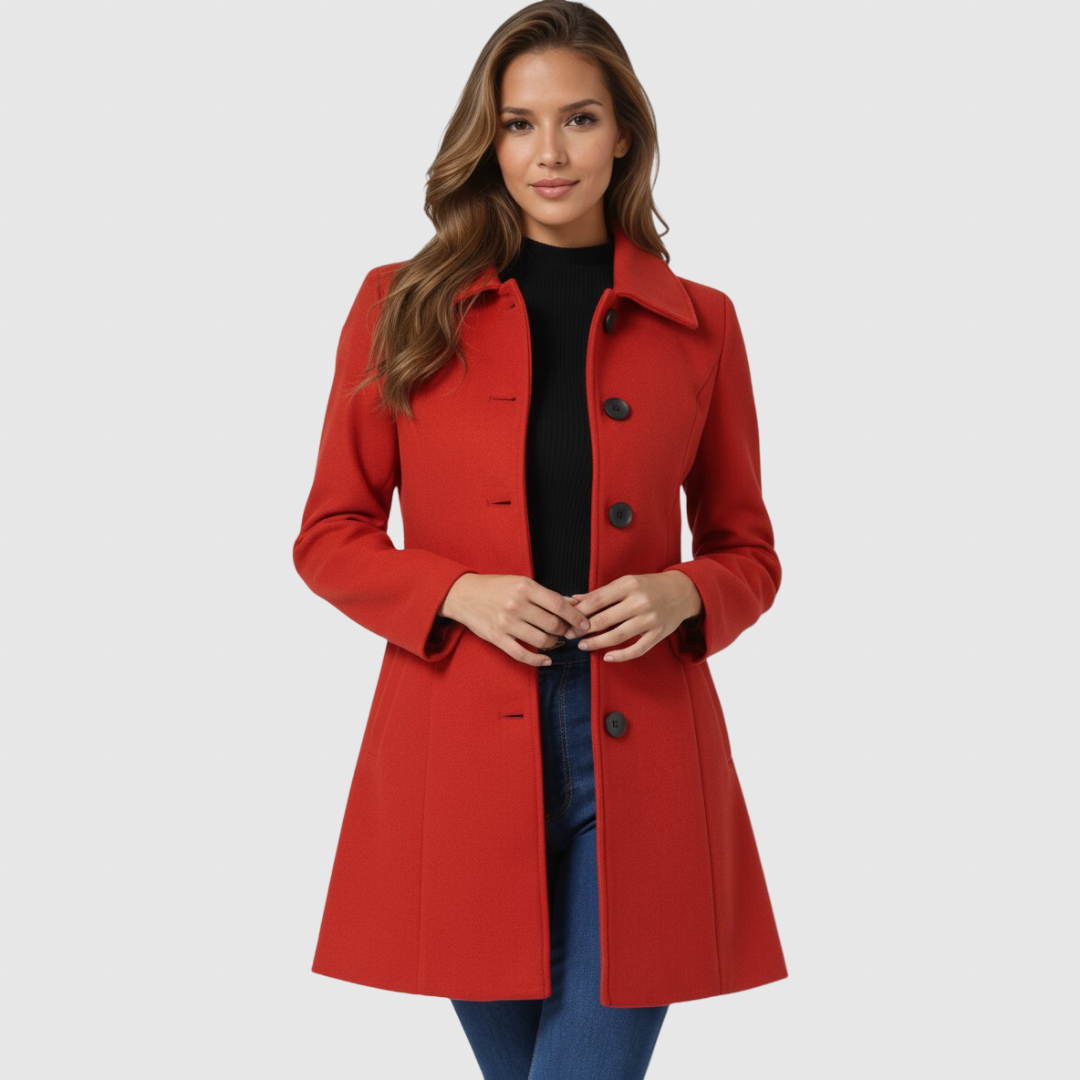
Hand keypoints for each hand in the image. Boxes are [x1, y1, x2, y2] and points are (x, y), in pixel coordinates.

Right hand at [440, 574, 592, 666]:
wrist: (464, 594)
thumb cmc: (496, 587)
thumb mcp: (521, 583)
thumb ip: (547, 595)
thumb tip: (574, 603)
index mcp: (525, 587)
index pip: (558, 604)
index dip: (575, 616)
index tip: (585, 624)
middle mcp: (516, 604)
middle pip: (553, 624)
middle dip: (566, 631)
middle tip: (570, 633)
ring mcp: (506, 623)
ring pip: (541, 641)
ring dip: (554, 644)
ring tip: (556, 642)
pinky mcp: (497, 638)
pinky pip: (522, 654)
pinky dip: (538, 660)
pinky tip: (546, 661)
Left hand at [568, 572, 702, 661]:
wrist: (682, 592)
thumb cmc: (649, 586)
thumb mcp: (626, 582)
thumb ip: (601, 593)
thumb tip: (574, 600)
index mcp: (629, 585)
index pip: (597, 600)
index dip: (579, 612)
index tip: (567, 619)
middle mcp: (640, 602)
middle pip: (605, 619)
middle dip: (584, 629)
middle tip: (570, 635)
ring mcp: (650, 619)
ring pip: (617, 636)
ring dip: (597, 643)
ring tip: (583, 645)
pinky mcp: (658, 634)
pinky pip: (636, 649)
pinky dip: (620, 656)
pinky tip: (607, 657)